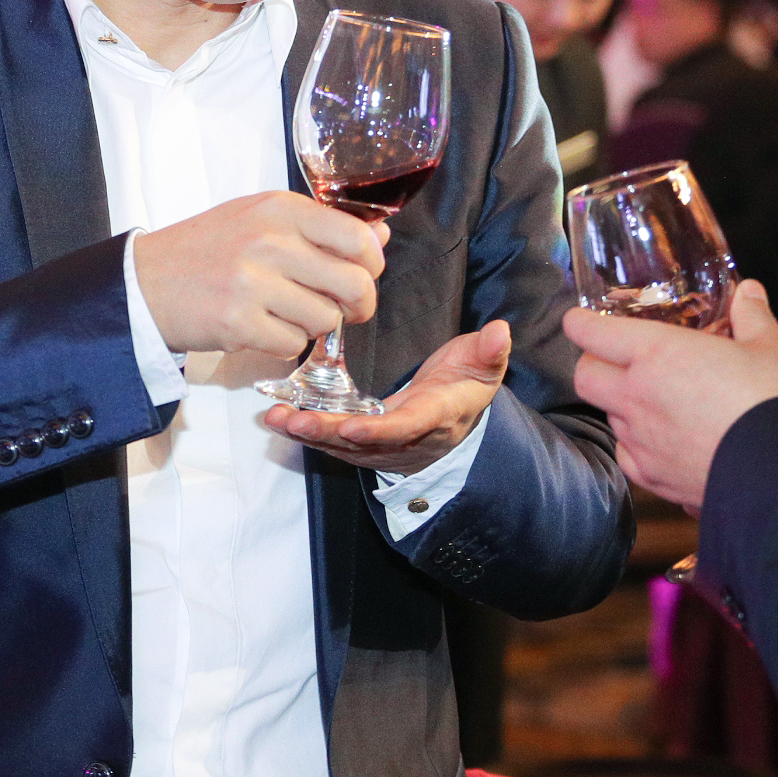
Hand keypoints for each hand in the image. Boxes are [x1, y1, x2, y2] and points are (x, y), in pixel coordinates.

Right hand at [134, 192, 388, 355]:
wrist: (143, 282)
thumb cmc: (206, 250)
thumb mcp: (261, 218)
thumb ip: (321, 225)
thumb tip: (379, 234)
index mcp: (280, 209)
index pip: (358, 238)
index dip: (372, 265)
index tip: (365, 274)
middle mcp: (269, 241)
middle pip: (353, 284)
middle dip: (358, 305)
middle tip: (347, 310)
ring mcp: (252, 283)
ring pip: (325, 319)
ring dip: (313, 325)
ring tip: (286, 313)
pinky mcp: (238, 323)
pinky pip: (291, 344)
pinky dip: (283, 343)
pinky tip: (261, 327)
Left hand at [264, 319, 511, 472]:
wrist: (455, 418)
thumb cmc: (464, 385)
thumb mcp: (483, 367)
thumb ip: (489, 351)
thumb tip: (500, 331)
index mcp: (435, 416)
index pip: (408, 426)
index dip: (381, 431)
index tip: (354, 428)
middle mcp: (404, 437)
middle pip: (363, 441)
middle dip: (328, 432)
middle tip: (295, 419)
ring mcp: (381, 445)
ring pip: (341, 445)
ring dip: (308, 432)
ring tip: (276, 417)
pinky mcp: (361, 443)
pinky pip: (331, 440)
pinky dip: (304, 430)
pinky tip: (277, 416)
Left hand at [568, 279, 777, 510]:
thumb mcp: (771, 347)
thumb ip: (752, 315)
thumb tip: (749, 292)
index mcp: (657, 354)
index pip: (592, 334)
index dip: (581, 324)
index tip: (580, 321)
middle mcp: (637, 397)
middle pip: (585, 377)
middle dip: (592, 365)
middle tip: (615, 359)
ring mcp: (642, 442)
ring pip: (608, 418)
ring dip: (620, 406)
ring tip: (650, 401)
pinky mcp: (654, 480)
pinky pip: (628, 457)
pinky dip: (636, 446)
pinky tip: (661, 442)